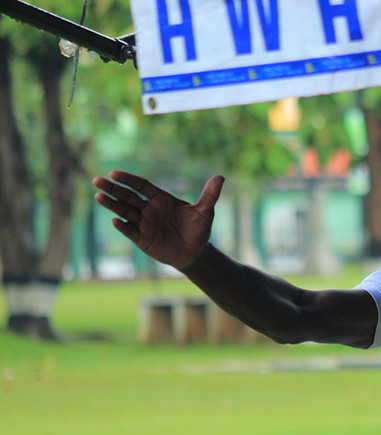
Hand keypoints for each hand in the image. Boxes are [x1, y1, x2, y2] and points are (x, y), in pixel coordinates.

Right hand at [92, 170, 224, 270]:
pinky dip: (123, 226)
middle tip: (97, 181)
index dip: (128, 180)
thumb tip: (220, 177)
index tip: (114, 173)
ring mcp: (144, 224)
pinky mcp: (142, 239)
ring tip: (98, 196)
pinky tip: (116, 221)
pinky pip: (130, 231)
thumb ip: (209, 195)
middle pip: (128, 196)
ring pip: (124, 211)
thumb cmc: (199, 230)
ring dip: (112, 205)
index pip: (141, 185)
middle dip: (113, 189)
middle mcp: (149, 209)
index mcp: (161, 199)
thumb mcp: (205, 212)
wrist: (195, 252)